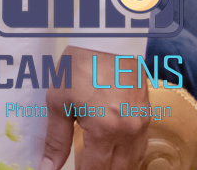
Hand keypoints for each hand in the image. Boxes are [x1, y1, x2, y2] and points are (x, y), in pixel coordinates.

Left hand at [39, 46, 150, 169]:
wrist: (108, 40)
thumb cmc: (78, 67)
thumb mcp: (58, 102)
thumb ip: (56, 139)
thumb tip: (48, 167)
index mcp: (105, 130)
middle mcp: (129, 133)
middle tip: (82, 166)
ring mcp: (142, 126)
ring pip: (133, 162)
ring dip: (115, 167)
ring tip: (96, 162)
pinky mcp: (148, 117)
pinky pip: (141, 148)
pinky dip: (128, 156)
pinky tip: (114, 153)